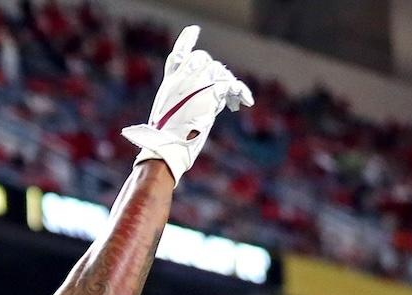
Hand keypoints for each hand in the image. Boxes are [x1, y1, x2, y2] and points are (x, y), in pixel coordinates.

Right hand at [120, 26, 251, 183]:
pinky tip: (246, 101)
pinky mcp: (210, 93)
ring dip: (227, 84)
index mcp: (170, 84)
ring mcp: (195, 83)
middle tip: (223, 87)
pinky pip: (231, 85)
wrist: (166, 147)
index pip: (178, 56)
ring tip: (232, 102)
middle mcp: (181, 79)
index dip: (186, 41)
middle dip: (214, 71)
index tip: (194, 30)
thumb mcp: (169, 117)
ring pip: (218, 71)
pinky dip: (240, 93)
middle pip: (203, 59)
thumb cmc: (165, 141)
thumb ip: (186, 103)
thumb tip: (211, 104)